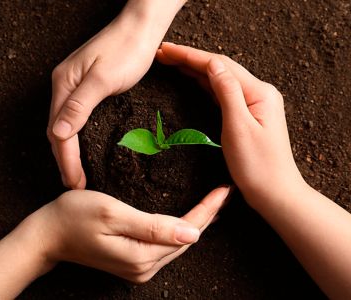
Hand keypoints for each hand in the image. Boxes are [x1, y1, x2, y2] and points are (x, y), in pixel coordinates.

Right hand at [36, 187, 230, 282]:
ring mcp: (138, 267)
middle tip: (225, 192)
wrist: (48, 234)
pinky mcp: (133, 262)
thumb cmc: (75, 216)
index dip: (208, 210)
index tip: (225, 190)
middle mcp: (144, 267)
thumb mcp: (113, 214)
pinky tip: (188, 218)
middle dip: (208, 216)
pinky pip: (164, 245)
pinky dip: (179, 229)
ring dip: (197, 222)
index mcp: (142, 256)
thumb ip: (152, 227)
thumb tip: (192, 234)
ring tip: (213, 203)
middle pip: (186, 239)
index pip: (186, 231)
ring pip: (177, 243)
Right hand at [47, 0, 184, 188]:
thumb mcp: (103, 79)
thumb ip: (79, 106)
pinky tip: (86, 149)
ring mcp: (75, 87)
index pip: (59, 131)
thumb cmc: (127, 50)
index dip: (66, 160)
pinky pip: (77, 119)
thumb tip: (57, 135)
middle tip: (75, 185)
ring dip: (70, 153)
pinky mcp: (88, 89)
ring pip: (66, 127)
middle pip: (58, 131)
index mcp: (64, 85)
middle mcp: (65, 87)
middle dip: (65, 161)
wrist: (141, 29)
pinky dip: (78, 139)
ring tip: (77, 175)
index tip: (75, 182)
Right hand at [156, 43, 304, 207]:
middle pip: (219, 69)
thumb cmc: (258, 166)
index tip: (166, 51)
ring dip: (195, 69)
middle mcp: (258, 93)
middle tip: (163, 54)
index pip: (219, 66)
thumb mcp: (239, 127)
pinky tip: (193, 80)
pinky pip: (223, 93)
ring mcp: (254, 103)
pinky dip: (205, 84)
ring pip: (220, 79)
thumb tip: (213, 64)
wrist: (274, 192)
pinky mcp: (248, 114)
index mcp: (258, 92)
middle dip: (190, 59)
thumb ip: (227, 92)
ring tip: (172, 62)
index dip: (190, 56)